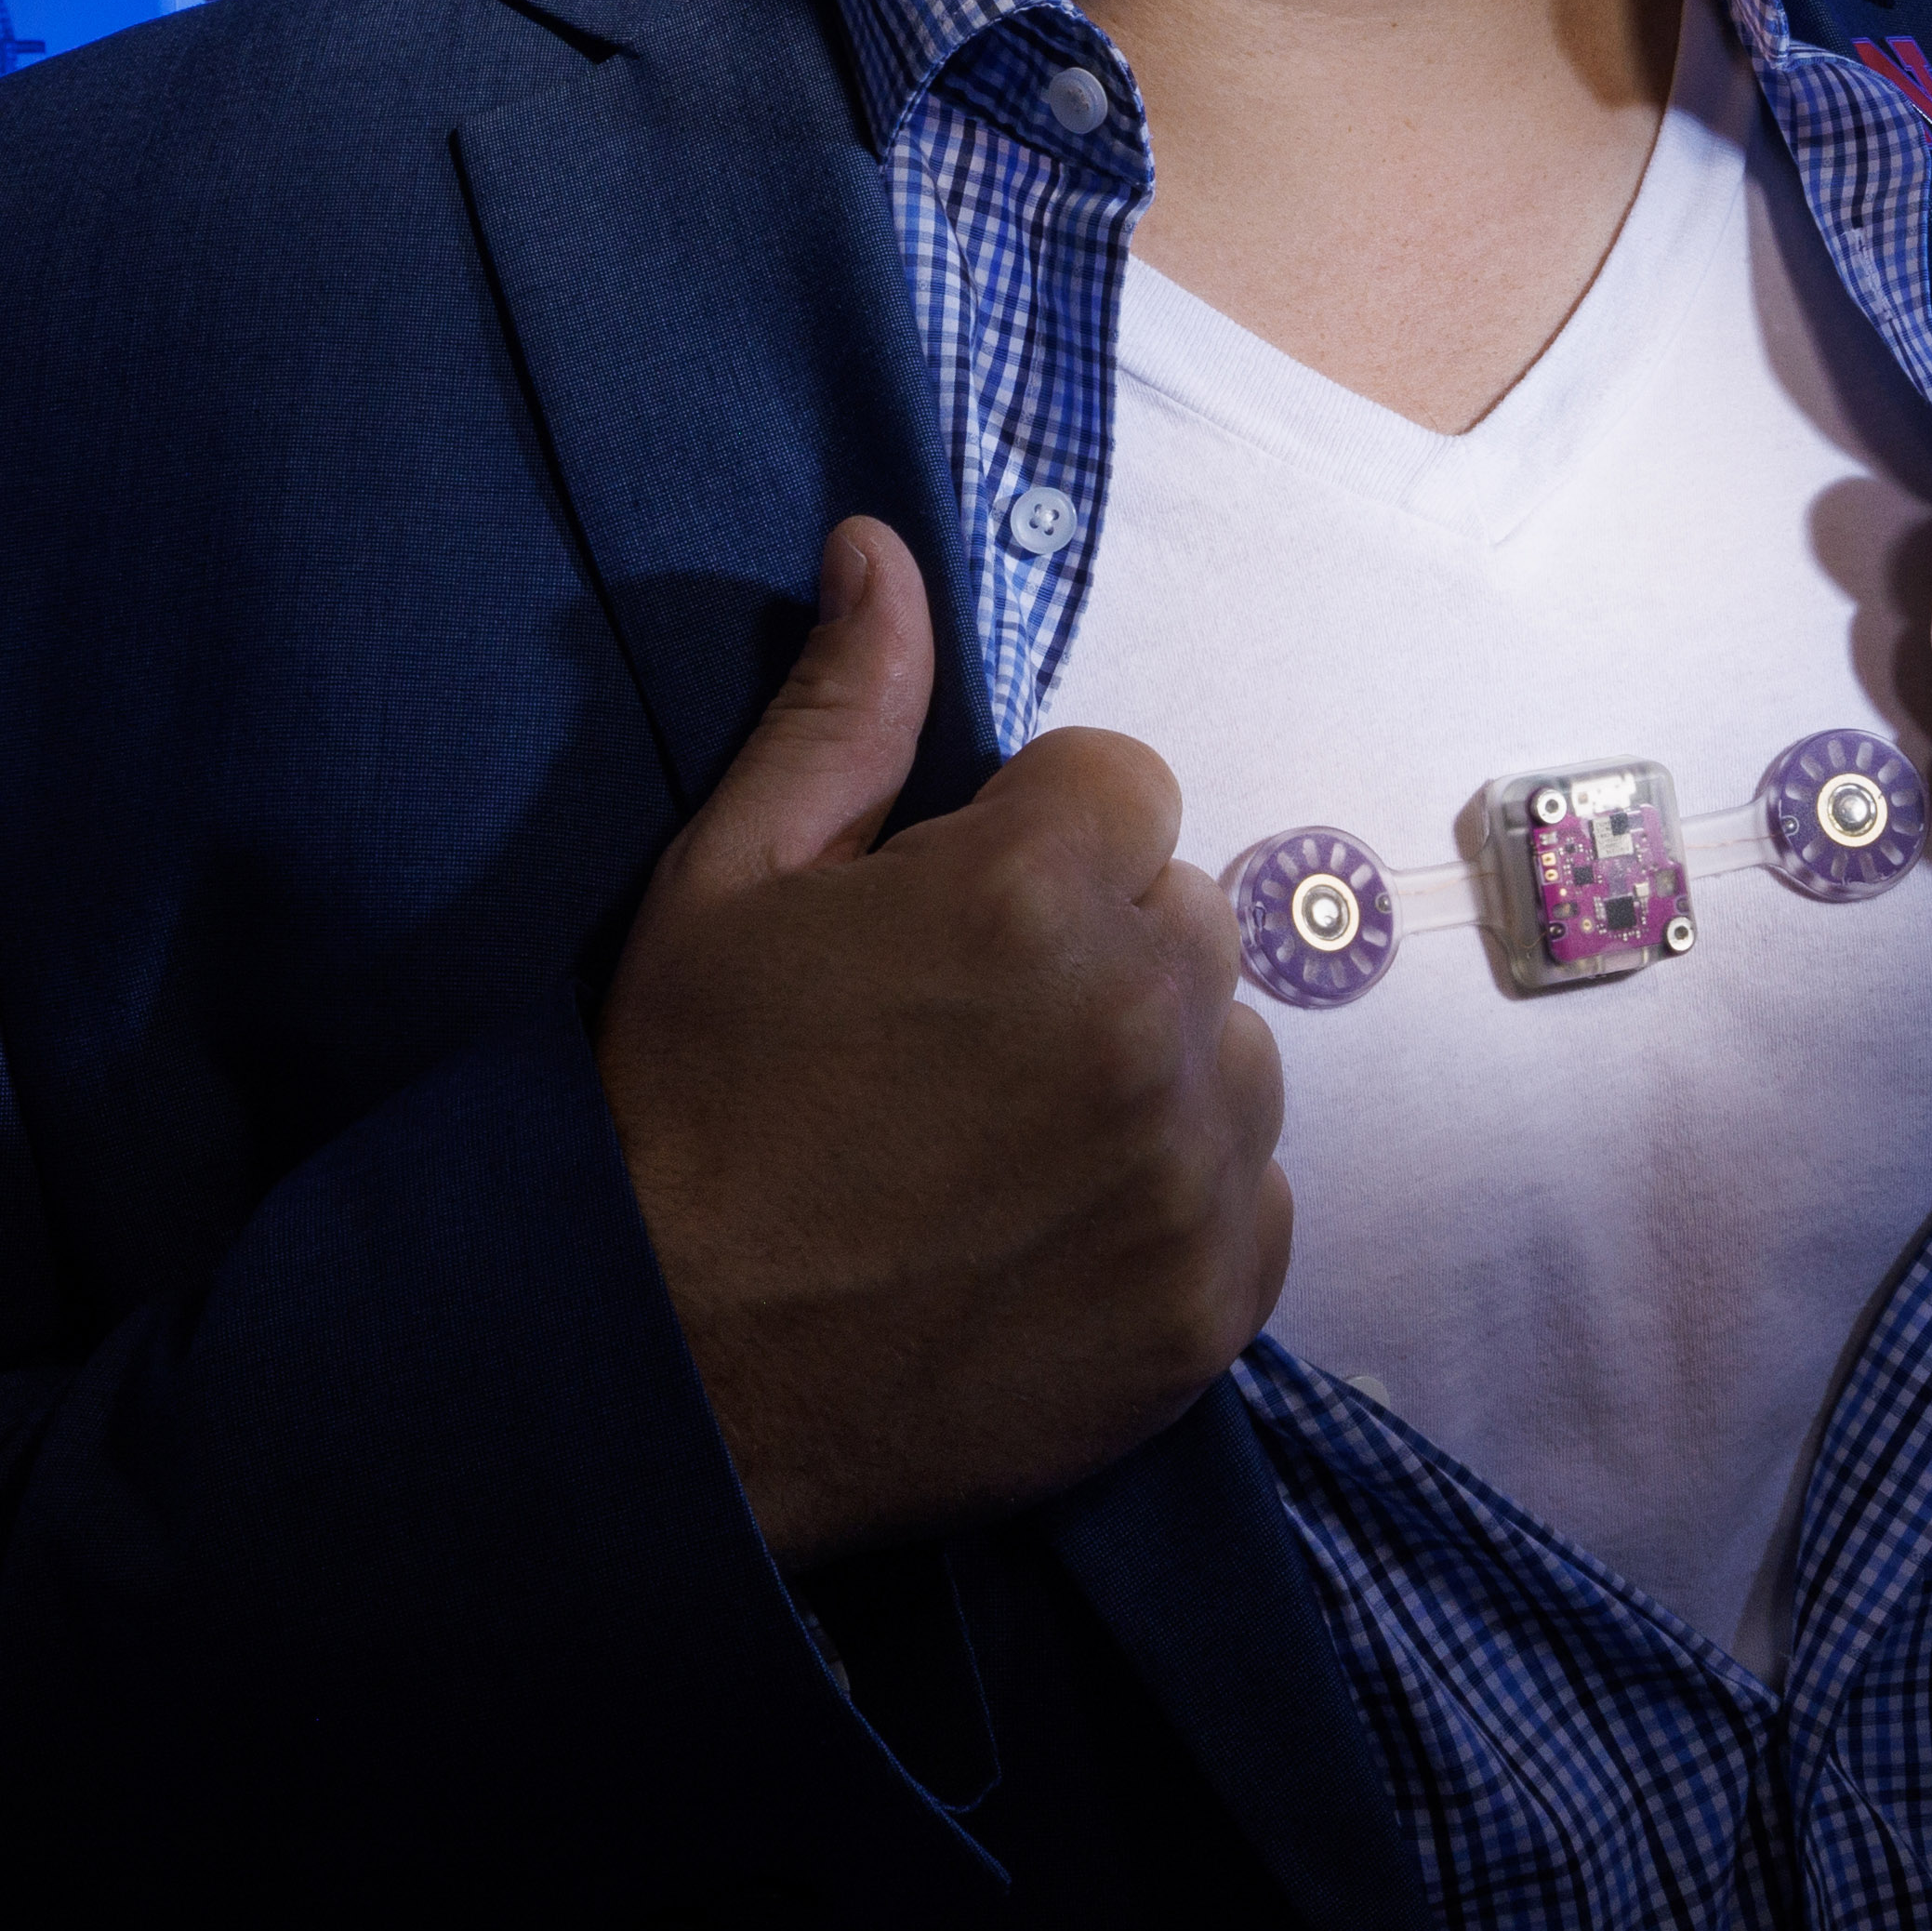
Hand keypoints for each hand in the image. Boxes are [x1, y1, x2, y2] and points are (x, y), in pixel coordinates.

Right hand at [596, 518, 1291, 1557]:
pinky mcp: (1215, 1302)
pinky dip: (1178, 1210)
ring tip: (1003, 1149)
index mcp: (1034, 889)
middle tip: (961, 1045)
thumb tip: (883, 545)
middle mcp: (1146, 1017)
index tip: (947, 926)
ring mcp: (1193, 1171)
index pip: (1125, 783)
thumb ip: (843, 710)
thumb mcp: (725, 885)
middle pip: (1190, 914)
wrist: (675, 1385)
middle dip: (1098, 951)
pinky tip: (1049, 1236)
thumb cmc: (684, 1116)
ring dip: (1151, 1078)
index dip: (1029, 843)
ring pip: (1234, 1057)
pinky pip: (1256, 1197)